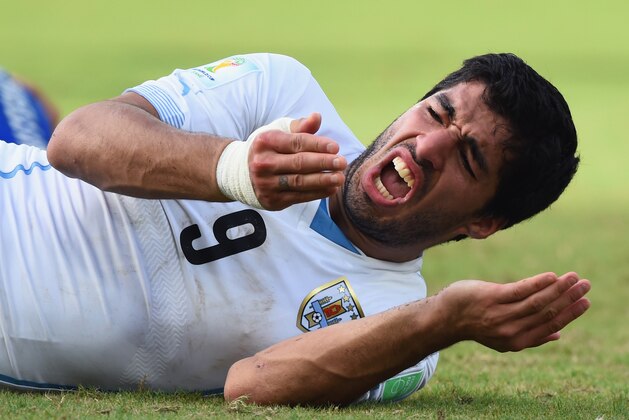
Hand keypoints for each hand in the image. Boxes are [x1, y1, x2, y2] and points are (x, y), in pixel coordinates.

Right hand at [248, 113, 346, 209]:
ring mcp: (266, 183)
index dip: (318, 145)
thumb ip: (300, 127)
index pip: (296, 143)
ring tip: (340, 177)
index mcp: (265, 142)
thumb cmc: (268, 149)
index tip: (336, 147)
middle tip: (342, 162)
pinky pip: (299, 197)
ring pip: (300, 182)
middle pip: (299, 163)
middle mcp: (263, 163)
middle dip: (324, 163)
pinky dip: (317, 193)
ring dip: (323, 180)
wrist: (243, 173)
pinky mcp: (272, 200)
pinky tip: (331, 188)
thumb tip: (317, 117)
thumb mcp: (279, 133)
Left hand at [439, 272, 590, 351]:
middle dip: (569, 299)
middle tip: (586, 285)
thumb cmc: (477, 322)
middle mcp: (510, 330)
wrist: (445, 317)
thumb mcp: (504, 336)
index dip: (570, 314)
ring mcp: (500, 314)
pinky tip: (551, 276)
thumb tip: (558, 335)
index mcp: (517, 341)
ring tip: (573, 277)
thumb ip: (530, 336)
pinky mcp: (490, 298)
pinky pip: (519, 291)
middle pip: (547, 313)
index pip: (550, 327)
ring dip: (558, 288)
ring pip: (536, 302)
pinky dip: (538, 283)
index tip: (585, 301)